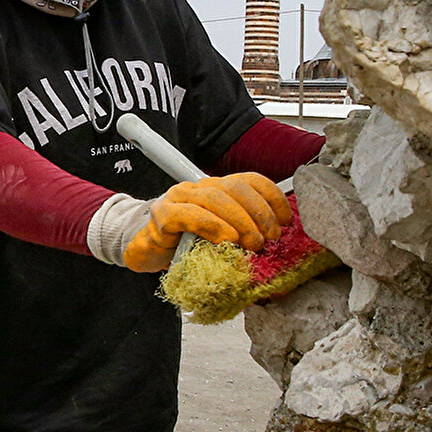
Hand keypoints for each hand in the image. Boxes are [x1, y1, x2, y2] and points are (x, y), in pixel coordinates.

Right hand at [124, 173, 290, 273]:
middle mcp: (198, 186)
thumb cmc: (185, 244)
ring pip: (214, 198)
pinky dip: (213, 227)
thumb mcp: (221, 236)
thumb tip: (276, 240)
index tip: (285, 221)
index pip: (251, 180)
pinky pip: (190, 215)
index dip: (273, 198)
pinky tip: (226, 240)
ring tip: (252, 243)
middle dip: (258, 213)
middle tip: (268, 239)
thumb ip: (243, 232)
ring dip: (240, 221)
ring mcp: (178, 197)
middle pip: (235, 187)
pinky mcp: (163, 214)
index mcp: (217, 187)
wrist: (146, 250)